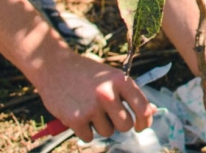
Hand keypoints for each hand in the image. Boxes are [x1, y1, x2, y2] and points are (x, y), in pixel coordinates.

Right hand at [35, 54, 154, 142]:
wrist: (54, 67)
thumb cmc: (87, 74)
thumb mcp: (111, 77)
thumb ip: (130, 95)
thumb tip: (151, 112)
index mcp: (121, 81)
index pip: (143, 109)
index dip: (145, 121)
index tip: (141, 126)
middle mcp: (107, 93)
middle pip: (125, 126)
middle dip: (118, 124)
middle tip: (108, 115)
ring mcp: (91, 107)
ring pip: (107, 132)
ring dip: (99, 126)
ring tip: (89, 108)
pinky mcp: (75, 119)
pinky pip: (89, 137)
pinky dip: (84, 131)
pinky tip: (78, 114)